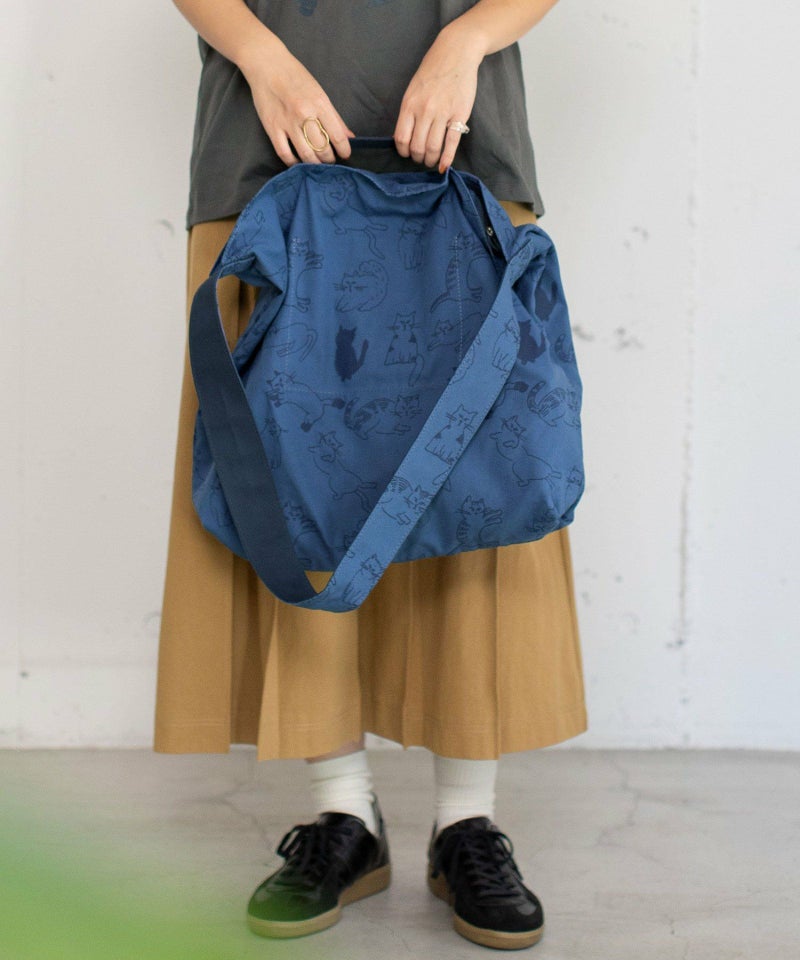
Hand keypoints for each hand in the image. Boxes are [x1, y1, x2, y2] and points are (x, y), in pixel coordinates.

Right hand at [239, 41, 354, 166]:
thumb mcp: (319, 92)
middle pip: (322, 148)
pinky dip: (293, 163)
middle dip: (329, 159)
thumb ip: (334, 117)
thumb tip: (349, 137)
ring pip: (306, 154)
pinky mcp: (272, 128)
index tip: (345, 154)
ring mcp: (287, 122)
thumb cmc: (295, 76)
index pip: (337, 136)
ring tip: (317, 163)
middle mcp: (305, 114)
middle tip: (330, 159)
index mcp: (320, 103)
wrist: (266, 64)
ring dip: (315, 164)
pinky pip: (285, 154)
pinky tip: (298, 163)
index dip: (344, 150)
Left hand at [393, 24, 484, 172]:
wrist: (456, 53)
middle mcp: (424, 110)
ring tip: (432, 161)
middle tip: (422, 159)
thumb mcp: (413, 90)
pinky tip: (444, 166)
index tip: (408, 154)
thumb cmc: (432, 72)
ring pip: (433, 148)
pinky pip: (451, 143)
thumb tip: (405, 137)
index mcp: (409, 105)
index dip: (403, 152)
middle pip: (417, 147)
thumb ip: (409, 112)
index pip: (401, 139)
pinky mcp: (459, 114)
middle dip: (418, 158)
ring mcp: (442, 113)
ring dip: (431, 160)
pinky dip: (447, 158)